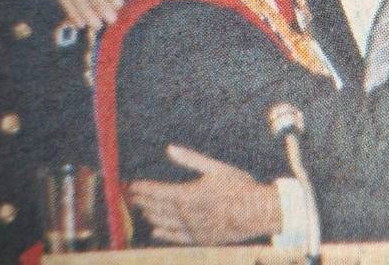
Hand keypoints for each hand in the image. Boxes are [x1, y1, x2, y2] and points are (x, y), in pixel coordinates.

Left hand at [129, 145, 281, 244]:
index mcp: (188, 195)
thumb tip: (170, 148)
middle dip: (143, 201)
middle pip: (157, 207)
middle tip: (131, 197)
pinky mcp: (200, 239)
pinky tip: (155, 230)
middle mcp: (186, 214)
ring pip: (164, 222)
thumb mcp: (215, 168)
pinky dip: (163, 234)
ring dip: (150, 215)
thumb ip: (190, 160)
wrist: (257, 213)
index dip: (144, 189)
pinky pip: (176, 237)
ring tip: (141, 209)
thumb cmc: (239, 187)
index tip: (132, 186)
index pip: (158, 192)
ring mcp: (192, 228)